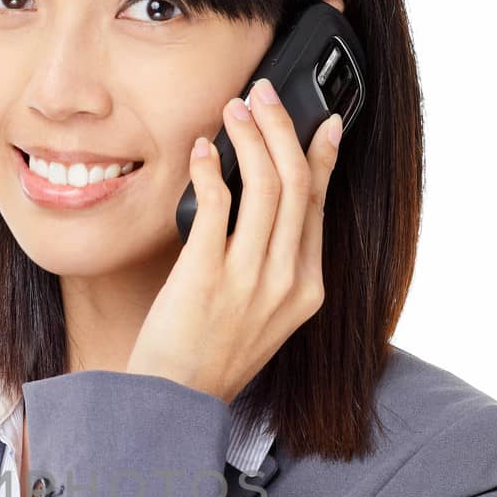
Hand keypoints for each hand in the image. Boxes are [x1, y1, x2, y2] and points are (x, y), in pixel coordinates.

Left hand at [125, 81, 342, 404]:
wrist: (174, 402)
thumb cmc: (210, 358)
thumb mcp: (263, 317)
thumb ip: (275, 267)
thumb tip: (268, 204)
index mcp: (307, 291)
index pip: (319, 207)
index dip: (321, 156)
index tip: (321, 122)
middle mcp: (286, 283)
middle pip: (296, 184)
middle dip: (282, 127)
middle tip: (262, 94)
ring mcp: (248, 281)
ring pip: (265, 187)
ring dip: (250, 137)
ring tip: (233, 110)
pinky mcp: (206, 278)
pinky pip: (217, 207)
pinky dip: (212, 170)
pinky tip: (203, 151)